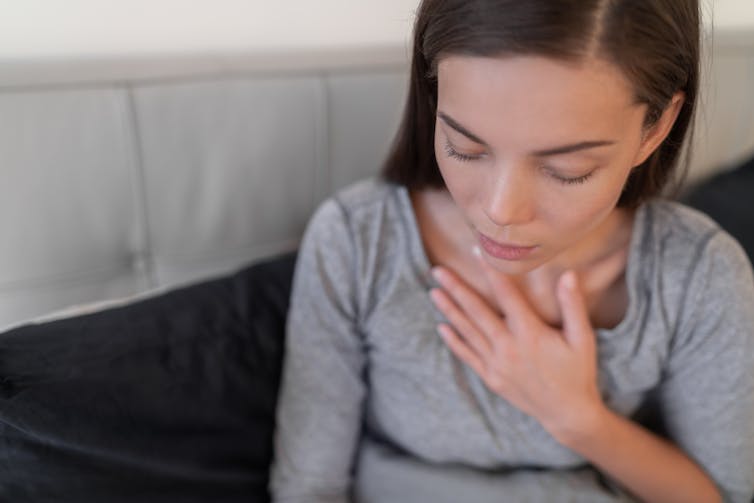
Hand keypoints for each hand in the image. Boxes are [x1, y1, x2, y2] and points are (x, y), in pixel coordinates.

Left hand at [429, 251, 605, 439]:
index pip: (506, 296)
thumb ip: (573, 305)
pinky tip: (442, 327)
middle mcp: (509, 348)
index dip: (490, 273)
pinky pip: (468, 356)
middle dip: (456, 289)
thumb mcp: (583, 339)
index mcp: (531, 334)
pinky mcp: (491, 378)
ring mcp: (497, 365)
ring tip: (434, 292)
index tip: (475, 253)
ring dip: (449, 311)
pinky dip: (454, 341)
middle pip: (477, 312)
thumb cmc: (578, 372)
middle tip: (438, 271)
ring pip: (468, 332)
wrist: (568, 414)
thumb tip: (568, 274)